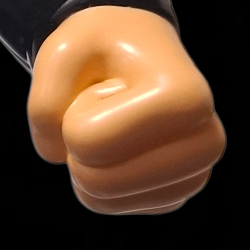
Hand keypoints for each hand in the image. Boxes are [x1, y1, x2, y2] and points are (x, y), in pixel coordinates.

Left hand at [27, 6, 224, 214]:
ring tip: (113, 120)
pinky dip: (96, 174)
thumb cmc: (98, 45)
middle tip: (103, 106)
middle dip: (77, 141)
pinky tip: (120, 141)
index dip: (74, 111)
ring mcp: (194, 175)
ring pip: (101, 199)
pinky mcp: (174, 195)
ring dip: (86, 158)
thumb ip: (43, 105)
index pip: (88, 140)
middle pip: (97, 181)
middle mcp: (206, 143)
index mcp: (186, 100)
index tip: (103, 85)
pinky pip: (108, 204)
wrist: (131, 48)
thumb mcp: (58, 53)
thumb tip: (58, 156)